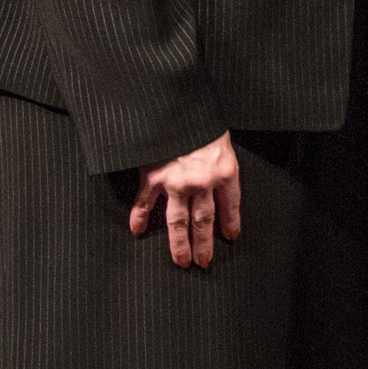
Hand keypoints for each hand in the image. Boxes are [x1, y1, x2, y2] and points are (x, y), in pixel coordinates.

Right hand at [129, 133, 243, 267]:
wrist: (178, 106)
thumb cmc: (201, 120)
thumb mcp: (222, 139)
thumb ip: (220, 162)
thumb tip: (219, 181)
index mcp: (224, 171)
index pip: (230, 205)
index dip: (230, 223)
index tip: (230, 237)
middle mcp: (202, 182)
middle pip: (204, 221)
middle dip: (205, 244)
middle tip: (204, 263)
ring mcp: (176, 182)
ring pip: (178, 221)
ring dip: (180, 244)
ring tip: (181, 261)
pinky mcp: (153, 176)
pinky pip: (145, 202)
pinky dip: (139, 217)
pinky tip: (137, 230)